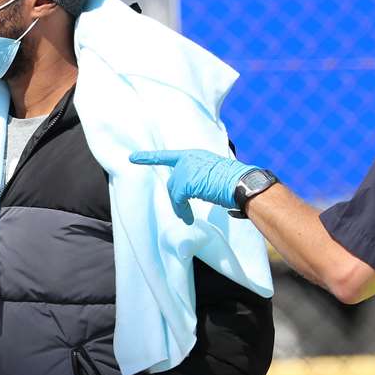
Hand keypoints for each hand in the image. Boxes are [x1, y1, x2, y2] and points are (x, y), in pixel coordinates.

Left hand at [130, 149, 254, 223]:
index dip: (148, 157)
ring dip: (179, 207)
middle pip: (173, 182)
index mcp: (195, 155)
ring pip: (173, 192)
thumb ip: (197, 179)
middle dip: (176, 198)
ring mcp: (186, 169)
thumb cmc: (234, 183)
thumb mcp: (213, 175)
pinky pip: (177, 200)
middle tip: (184, 214)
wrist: (242, 183)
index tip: (131, 157)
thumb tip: (188, 196)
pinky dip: (181, 211)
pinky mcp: (185, 182)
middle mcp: (188, 158)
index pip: (168, 156)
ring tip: (187, 218)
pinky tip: (187, 219)